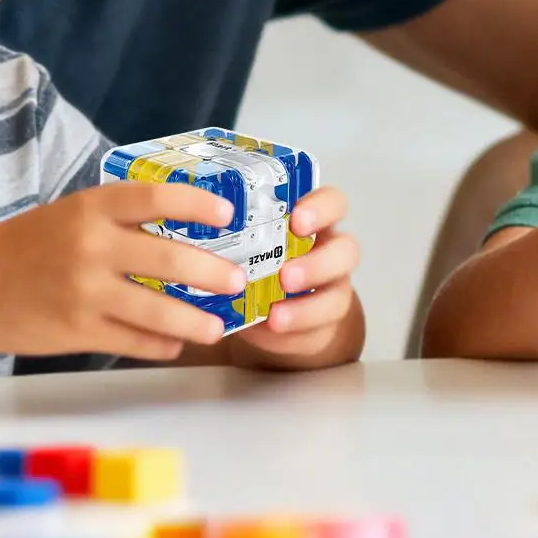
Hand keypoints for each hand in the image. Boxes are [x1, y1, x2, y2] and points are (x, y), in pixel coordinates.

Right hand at [0, 183, 245, 361]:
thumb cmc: (28, 245)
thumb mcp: (74, 214)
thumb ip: (123, 219)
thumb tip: (189, 228)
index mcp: (93, 207)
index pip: (158, 198)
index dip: (198, 205)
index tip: (228, 214)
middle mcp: (92, 246)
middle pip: (170, 259)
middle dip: (213, 273)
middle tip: (238, 280)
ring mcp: (84, 291)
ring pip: (158, 310)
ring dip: (196, 320)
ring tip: (218, 326)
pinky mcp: (77, 331)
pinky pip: (132, 340)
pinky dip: (159, 343)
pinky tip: (176, 343)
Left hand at [228, 187, 363, 368]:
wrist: (271, 308)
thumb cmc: (256, 262)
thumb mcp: (250, 239)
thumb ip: (236, 231)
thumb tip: (191, 224)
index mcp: (314, 222)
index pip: (333, 203)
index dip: (321, 209)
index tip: (297, 220)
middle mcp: (330, 252)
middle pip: (347, 250)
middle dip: (318, 263)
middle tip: (286, 276)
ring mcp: (333, 289)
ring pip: (340, 295)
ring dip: (308, 307)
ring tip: (276, 317)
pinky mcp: (325, 325)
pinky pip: (319, 331)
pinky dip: (293, 334)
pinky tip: (269, 333)